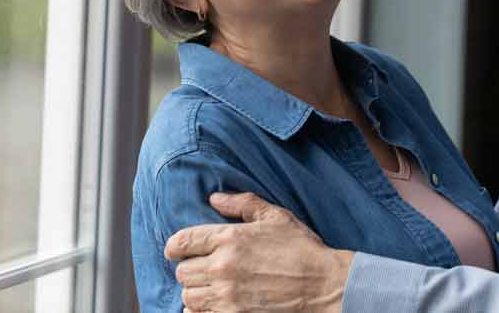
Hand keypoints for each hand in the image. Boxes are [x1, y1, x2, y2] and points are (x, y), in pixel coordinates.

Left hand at [164, 192, 353, 312]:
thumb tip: (215, 198)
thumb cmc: (302, 248)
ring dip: (196, 291)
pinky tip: (217, 304)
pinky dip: (202, 311)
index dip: (175, 246)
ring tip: (213, 287)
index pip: (181, 242)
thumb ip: (243, 204)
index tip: (178, 250)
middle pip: (182, 272)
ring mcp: (226, 295)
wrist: (323, 285)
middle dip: (191, 269)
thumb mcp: (277, 217)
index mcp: (230, 238)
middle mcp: (223, 266)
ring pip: (188, 296)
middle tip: (207, 268)